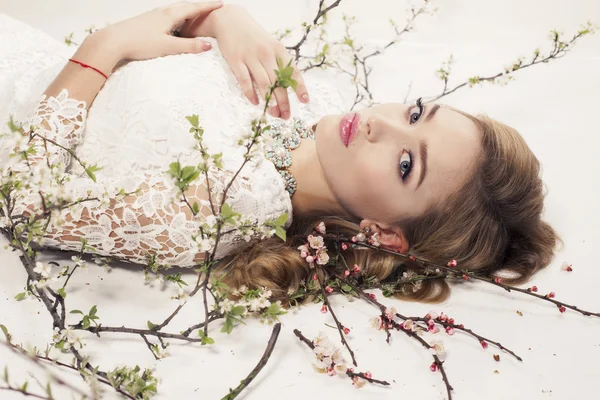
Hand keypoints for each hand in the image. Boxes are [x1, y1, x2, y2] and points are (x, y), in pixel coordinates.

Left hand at [95, 1, 223, 64]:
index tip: (220, 3)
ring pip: (176, 11)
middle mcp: (162, 12)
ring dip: (188, 12)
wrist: (113, 41)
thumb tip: (208, 45)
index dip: (208, 6)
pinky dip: (177, 17)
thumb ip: (188, 46)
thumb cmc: (139, 43)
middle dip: (200, 7)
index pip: (194, 8)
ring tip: (197, 14)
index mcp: (169, 15)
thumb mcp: (167, 47)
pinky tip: (176, 24)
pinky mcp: (147, 21)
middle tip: (212, 7)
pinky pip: (168, 16)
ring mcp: (153, 15)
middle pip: (185, 6)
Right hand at [180, 5, 308, 119]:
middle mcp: (266, 53)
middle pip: (278, 82)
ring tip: (274, 113)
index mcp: (278, 50)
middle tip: (286, 115)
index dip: (300, 87)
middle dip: (284, 101)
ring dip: (270, 101)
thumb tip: (287, 87)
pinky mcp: (236, 60)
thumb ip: (278, 63)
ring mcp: (250, 57)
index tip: (305, 101)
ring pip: (264, 83)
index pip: (292, 71)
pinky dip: (251, 93)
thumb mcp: (270, 45)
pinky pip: (245, 81)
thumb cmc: (254, 37)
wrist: (230, 21)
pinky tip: (255, 102)